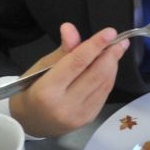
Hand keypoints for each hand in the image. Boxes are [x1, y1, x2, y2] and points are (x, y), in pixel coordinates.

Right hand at [8, 22, 130, 137]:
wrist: (29, 121)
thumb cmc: (32, 90)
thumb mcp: (42, 67)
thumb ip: (62, 50)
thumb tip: (70, 28)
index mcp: (47, 90)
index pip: (77, 63)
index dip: (95, 45)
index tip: (110, 32)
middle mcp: (64, 105)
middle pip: (95, 74)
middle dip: (110, 55)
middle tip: (120, 41)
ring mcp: (78, 115)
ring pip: (103, 84)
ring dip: (112, 65)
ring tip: (116, 51)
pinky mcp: (88, 119)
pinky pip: (104, 94)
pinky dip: (108, 78)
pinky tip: (109, 68)